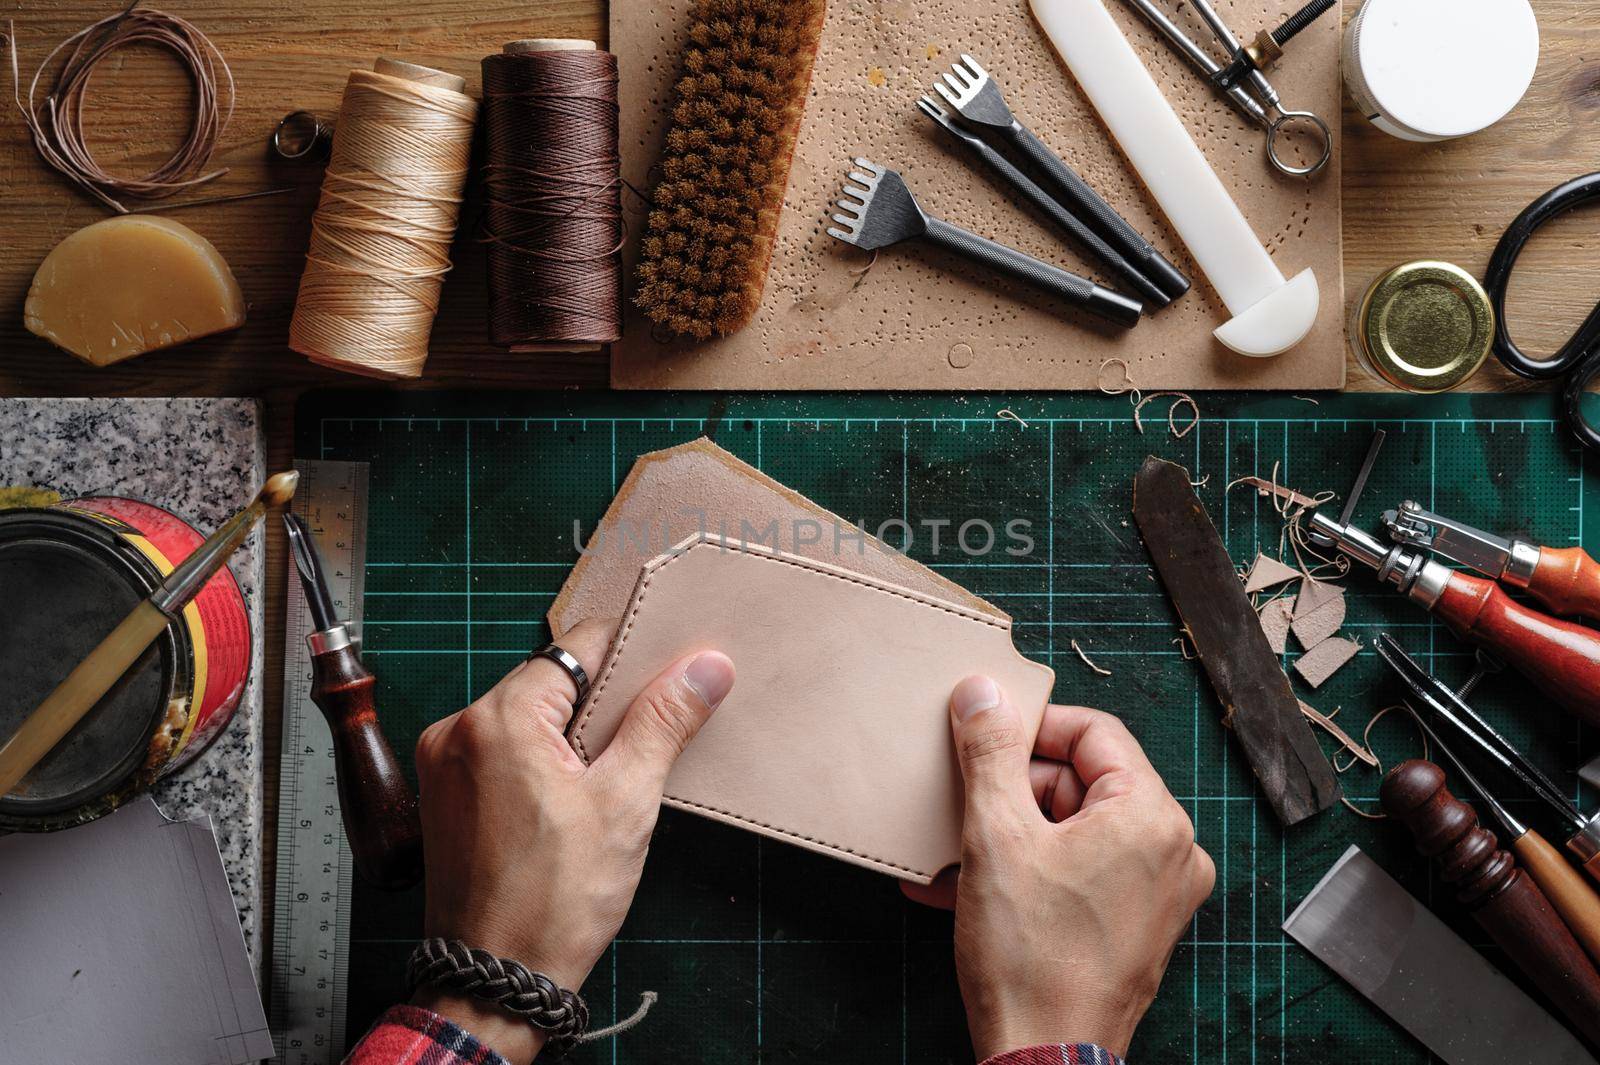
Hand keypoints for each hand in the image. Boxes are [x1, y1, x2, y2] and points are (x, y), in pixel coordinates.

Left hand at [410, 619, 735, 1063]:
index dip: (629, 653)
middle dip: (602, 700)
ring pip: (525, 718)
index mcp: (499, 718)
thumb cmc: (557, 900)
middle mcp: (458, 728)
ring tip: (614, 772)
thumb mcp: (626, 802)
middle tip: (653, 729)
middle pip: (547, 682)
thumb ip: (662, 722)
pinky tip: (575, 796)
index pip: (575, 648)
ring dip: (571, 732)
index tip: (669, 666)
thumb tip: (706, 667)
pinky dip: (538, 759)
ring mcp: (442, 763)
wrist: (494, 981)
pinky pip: (500, 751)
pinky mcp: (442, 795)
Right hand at [904, 676, 1214, 1059]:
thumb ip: (989, 754)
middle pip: (1083, 781)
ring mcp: (1158, 895)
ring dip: (1008, 834)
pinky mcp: (1135, 929)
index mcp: (1152, 816)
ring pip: (1074, 830)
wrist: (1043, 1058)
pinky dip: (1027, 871)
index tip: (982, 737)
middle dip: (1012, 790)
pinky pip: (1079, 874)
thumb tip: (983, 694)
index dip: (1031, 728)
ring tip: (951, 852)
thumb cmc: (1031, 960)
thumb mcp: (996, 836)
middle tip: (960, 803)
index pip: (1094, 731)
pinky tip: (964, 885)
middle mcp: (1171, 851)